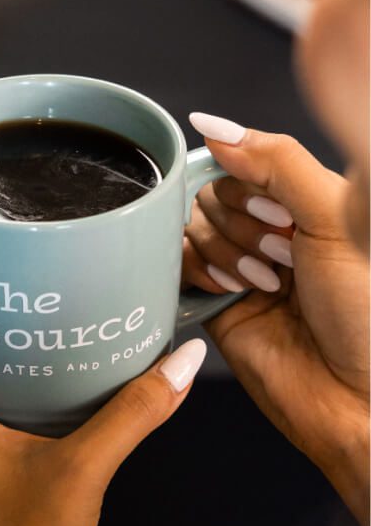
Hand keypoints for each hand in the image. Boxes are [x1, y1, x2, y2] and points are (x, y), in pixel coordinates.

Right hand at [183, 115, 368, 524]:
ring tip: (268, 284)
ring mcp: (237, 262)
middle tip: (283, 257)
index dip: (247, 183)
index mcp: (305, 200)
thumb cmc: (366, 315)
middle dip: (242, 223)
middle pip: (209, 191)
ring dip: (227, 252)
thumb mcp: (334, 217)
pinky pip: (173, 263)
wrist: (356, 401)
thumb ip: (275, 160)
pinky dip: (199, 271)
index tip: (280, 212)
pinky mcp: (210, 297)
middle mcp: (268, 227)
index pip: (241, 159)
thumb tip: (212, 125)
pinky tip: (234, 292)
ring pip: (188, 225)